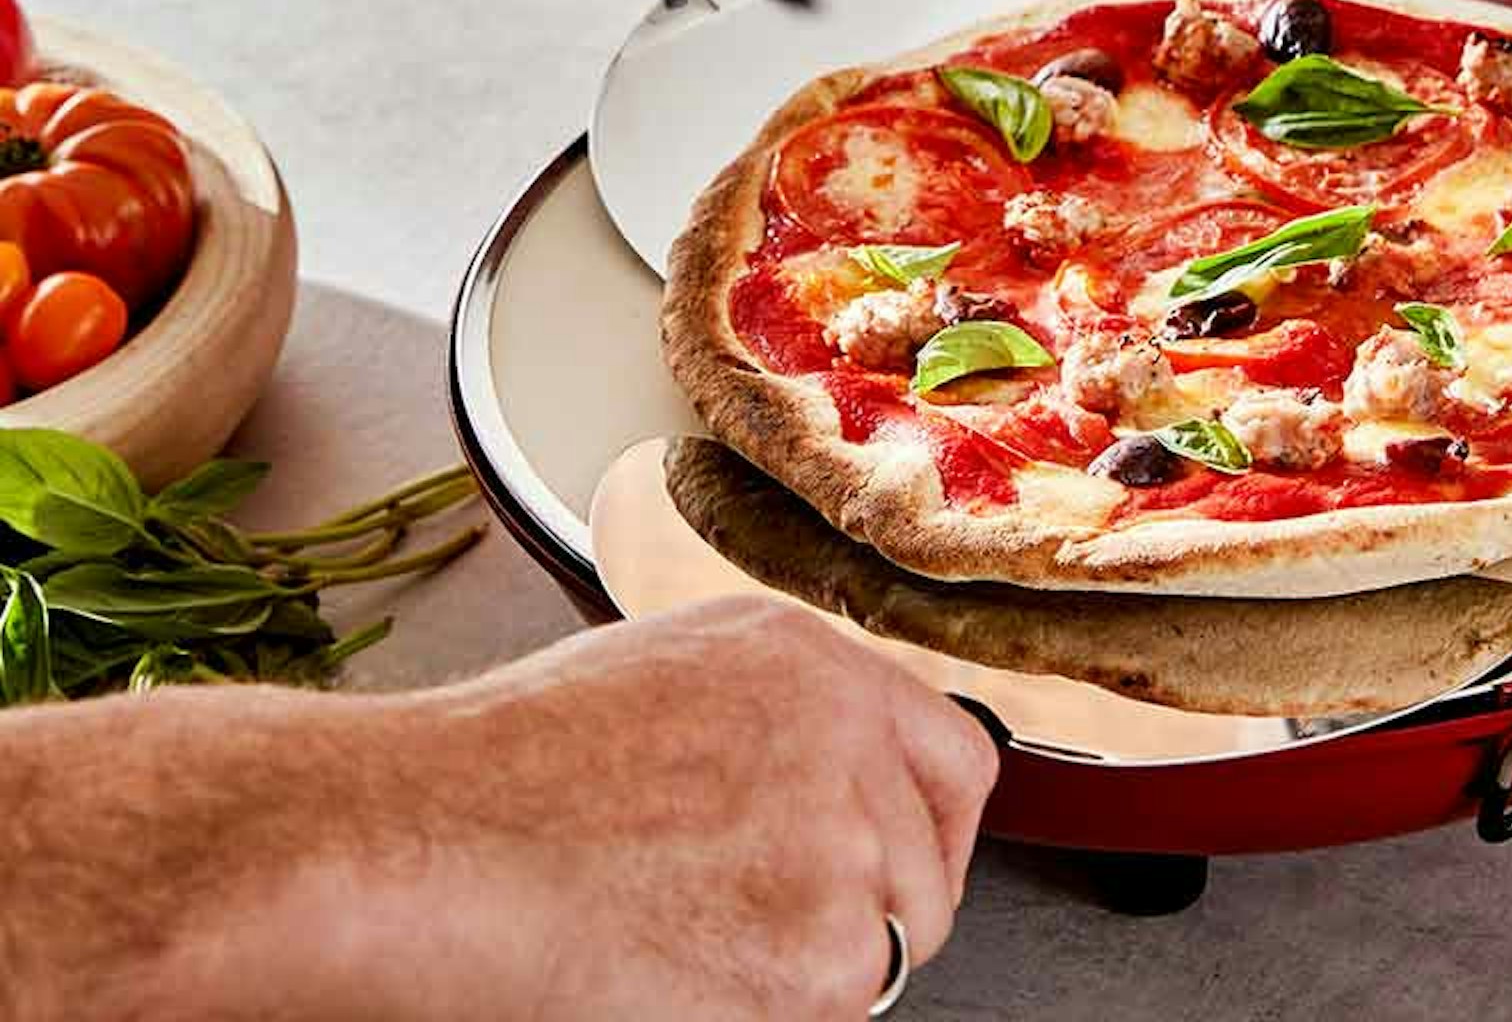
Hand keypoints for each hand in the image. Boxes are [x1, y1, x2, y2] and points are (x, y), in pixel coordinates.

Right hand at [7, 597, 996, 1021]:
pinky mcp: (818, 947)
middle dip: (879, 906)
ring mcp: (841, 839)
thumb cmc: (508, 764)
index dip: (931, 819)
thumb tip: (841, 775)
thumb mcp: (674, 675)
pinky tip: (681, 964)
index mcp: (812, 657)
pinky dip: (772, 1006)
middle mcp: (846, 732)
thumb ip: (782, 715)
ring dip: (815, 963)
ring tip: (697, 931)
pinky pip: (835, 1005)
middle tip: (785, 926)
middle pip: (932, 863)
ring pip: (885, 945)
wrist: (424, 836)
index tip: (904, 857)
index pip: (955, 752)